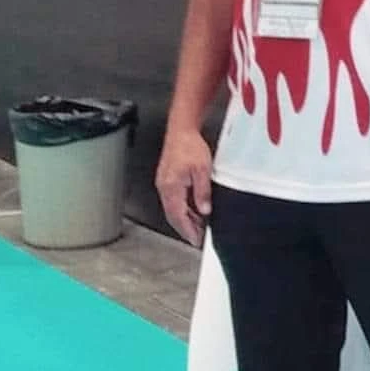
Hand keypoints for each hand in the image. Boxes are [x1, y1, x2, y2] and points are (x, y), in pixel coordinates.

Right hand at [156, 126, 212, 245]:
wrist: (181, 130)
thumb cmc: (190, 146)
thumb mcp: (202, 170)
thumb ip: (202, 192)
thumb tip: (204, 210)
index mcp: (171, 188)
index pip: (178, 216)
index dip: (187, 230)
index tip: (195, 240)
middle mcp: (164, 187)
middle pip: (173, 215)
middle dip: (186, 228)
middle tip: (197, 238)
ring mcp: (164, 183)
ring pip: (173, 208)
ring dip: (185, 219)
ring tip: (198, 227)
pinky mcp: (167, 178)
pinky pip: (173, 199)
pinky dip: (183, 208)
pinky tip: (193, 210)